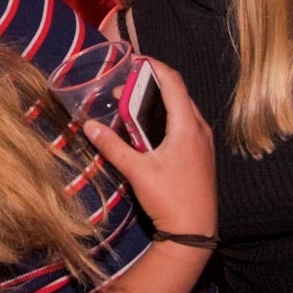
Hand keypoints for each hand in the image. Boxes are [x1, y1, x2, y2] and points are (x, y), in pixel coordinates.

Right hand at [82, 58, 215, 238]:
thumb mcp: (137, 172)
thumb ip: (112, 146)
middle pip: (177, 93)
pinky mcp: (201, 154)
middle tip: (124, 87)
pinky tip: (147, 129)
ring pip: (182, 109)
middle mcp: (200, 128)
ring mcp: (203, 142)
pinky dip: (166, 117)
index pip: (173, 82)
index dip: (154, 66)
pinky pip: (185, 124)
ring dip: (158, 102)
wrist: (195, 232)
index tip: (134, 60)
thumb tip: (89, 126)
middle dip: (150, 85)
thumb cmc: (169, 199)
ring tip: (131, 105)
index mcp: (187, 126)